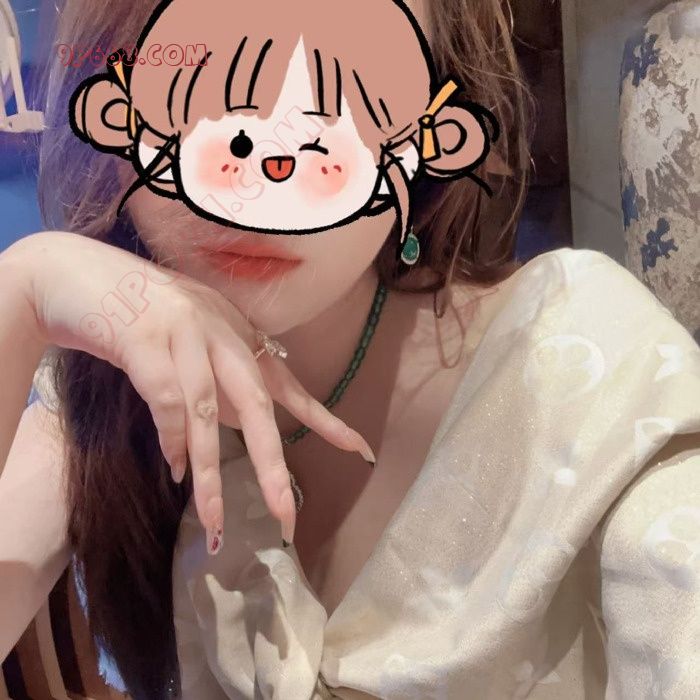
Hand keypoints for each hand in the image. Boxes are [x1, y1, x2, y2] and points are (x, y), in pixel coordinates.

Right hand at [13, 231, 373, 550]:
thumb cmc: (138, 315)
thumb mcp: (193, 345)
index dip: (326, 421)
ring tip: (214, 523)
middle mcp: (221, 333)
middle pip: (258, 405)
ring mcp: (185, 333)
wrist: (77, 276)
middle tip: (285, 516)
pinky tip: (174, 469)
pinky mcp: (146, 339)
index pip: (289, 387)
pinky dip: (172, 440)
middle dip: (272, 464)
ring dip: (211, 474)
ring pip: (208, 413)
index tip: (361, 452)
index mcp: (239, 336)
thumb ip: (219, 385)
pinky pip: (167, 402)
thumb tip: (231, 437)